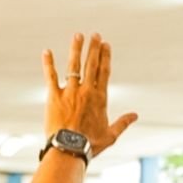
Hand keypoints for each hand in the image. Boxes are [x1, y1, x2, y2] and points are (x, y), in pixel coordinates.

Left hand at [41, 33, 137, 157]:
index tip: (106, 45)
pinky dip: (49, 63)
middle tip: (95, 35)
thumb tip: (135, 115)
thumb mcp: (110, 135)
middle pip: (91, 64)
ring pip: (73, 66)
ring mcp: (70, 92)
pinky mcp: (54, 96)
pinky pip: (51, 76)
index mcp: (100, 98)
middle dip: (93, 48)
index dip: (105, 57)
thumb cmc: (90, 145)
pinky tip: (47, 52)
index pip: (104, 72)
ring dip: (76, 49)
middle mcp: (86, 91)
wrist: (70, 148)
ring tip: (78, 36)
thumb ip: (123, 123)